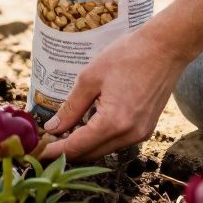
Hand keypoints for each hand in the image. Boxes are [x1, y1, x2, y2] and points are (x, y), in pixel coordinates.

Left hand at [40, 29, 187, 160]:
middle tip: (45, 142)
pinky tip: (86, 126)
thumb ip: (71, 107)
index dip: (55, 151)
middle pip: (90, 154)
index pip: (77, 147)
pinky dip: (99, 138)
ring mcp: (141, 134)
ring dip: (83, 145)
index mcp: (113, 123)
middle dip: (67, 151)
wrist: (165, 48)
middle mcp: (129, 135)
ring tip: (62, 134)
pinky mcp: (146, 129)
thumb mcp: (90, 78)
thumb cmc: (127, 56)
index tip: (37, 151)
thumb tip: (53, 127)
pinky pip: (117, 141)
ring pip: (103, 149)